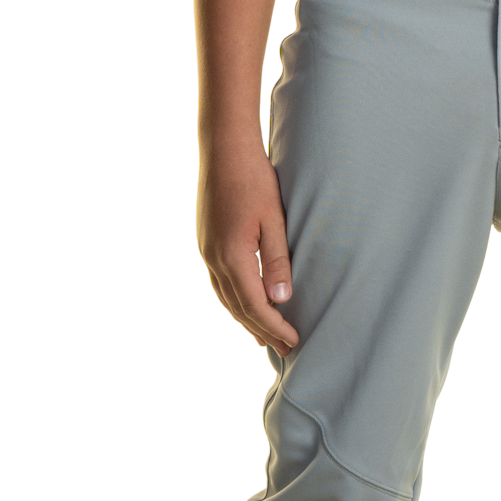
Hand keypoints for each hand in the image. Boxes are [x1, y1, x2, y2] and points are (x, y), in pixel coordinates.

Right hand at [199, 144, 299, 351]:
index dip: (274, 326)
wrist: (224, 150)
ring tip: (264, 336)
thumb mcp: (274, 219)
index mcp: (232, 256)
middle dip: (261, 330)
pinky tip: (245, 303)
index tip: (293, 340)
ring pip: (225, 298)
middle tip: (284, 349)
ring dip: (245, 319)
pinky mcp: (207, 243)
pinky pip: (219, 284)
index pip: (254, 305)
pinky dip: (234, 301)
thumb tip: (281, 300)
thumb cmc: (255, 179)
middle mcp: (214, 259)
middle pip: (237, 307)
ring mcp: (207, 251)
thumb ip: (276, 261)